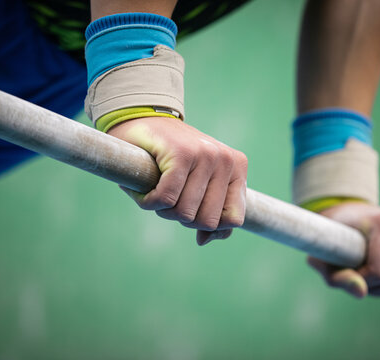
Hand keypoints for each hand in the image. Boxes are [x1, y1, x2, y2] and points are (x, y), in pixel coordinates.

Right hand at [108, 117, 247, 244]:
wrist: (142, 121)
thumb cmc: (170, 159)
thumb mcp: (198, 185)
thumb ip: (210, 213)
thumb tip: (204, 240)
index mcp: (237, 168)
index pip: (233, 218)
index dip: (207, 225)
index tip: (191, 210)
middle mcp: (226, 160)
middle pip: (207, 220)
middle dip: (182, 218)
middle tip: (170, 199)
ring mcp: (206, 154)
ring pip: (185, 213)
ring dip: (164, 211)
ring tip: (158, 191)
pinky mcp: (181, 153)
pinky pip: (166, 199)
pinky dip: (149, 202)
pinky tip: (145, 191)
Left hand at [307, 202, 379, 297]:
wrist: (346, 213)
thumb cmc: (331, 236)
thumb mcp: (324, 256)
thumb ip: (339, 277)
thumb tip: (361, 293)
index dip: (362, 281)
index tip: (346, 272)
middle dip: (371, 286)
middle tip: (354, 274)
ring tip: (364, 273)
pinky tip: (379, 272)